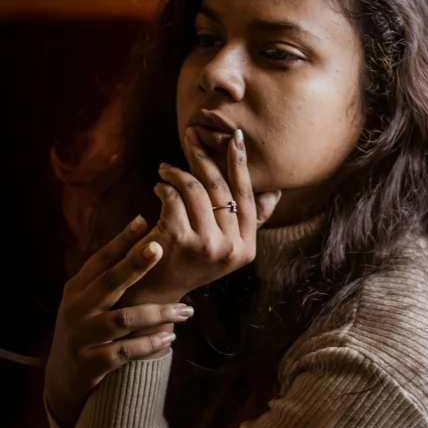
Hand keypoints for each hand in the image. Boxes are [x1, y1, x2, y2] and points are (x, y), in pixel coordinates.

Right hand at [44, 216, 193, 427]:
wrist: (64, 379)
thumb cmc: (87, 330)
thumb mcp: (89, 302)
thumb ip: (109, 278)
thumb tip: (144, 238)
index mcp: (77, 289)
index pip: (100, 260)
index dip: (121, 240)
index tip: (143, 221)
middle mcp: (77, 309)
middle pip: (109, 282)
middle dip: (135, 264)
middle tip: (161, 248)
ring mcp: (82, 336)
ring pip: (124, 319)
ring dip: (158, 313)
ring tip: (186, 310)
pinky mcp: (91, 363)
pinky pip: (126, 351)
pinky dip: (150, 344)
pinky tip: (170, 338)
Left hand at [120, 127, 280, 306]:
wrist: (153, 292)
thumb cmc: (189, 262)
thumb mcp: (224, 246)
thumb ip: (248, 222)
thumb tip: (275, 192)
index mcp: (245, 249)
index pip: (248, 198)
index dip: (241, 165)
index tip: (234, 138)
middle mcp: (230, 249)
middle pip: (221, 188)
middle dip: (205, 156)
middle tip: (192, 136)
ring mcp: (205, 245)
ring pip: (195, 188)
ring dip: (177, 172)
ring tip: (165, 170)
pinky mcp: (178, 239)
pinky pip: (174, 196)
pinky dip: (164, 186)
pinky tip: (159, 187)